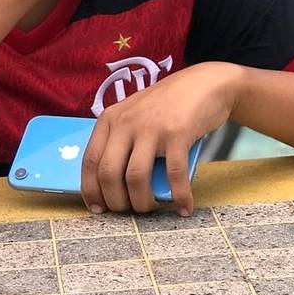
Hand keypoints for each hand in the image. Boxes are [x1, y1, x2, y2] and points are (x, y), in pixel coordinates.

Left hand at [81, 62, 243, 215]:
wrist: (203, 83)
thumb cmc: (166, 105)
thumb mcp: (134, 115)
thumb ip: (121, 142)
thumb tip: (112, 185)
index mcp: (110, 119)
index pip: (89, 160)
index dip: (91, 189)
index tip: (96, 208)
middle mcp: (126, 122)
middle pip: (109, 173)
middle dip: (116, 201)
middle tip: (127, 211)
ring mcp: (151, 127)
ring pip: (135, 178)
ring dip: (142, 202)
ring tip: (151, 209)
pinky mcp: (177, 133)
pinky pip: (173, 174)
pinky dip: (179, 196)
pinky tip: (183, 207)